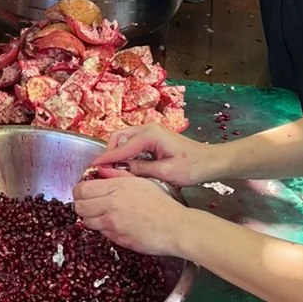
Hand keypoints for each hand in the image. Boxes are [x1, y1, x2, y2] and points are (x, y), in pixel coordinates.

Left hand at [72, 174, 188, 256]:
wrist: (175, 227)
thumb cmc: (162, 204)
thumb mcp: (141, 182)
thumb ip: (118, 175)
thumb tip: (101, 170)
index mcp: (117, 187)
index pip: (82, 189)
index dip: (79, 191)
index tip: (84, 192)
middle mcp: (111, 204)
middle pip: (79, 206)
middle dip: (81, 205)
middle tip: (89, 204)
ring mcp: (113, 224)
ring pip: (87, 222)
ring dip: (91, 218)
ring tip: (102, 214)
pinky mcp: (117, 239)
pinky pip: (101, 233)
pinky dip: (104, 229)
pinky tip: (116, 224)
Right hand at [93, 123, 216, 187]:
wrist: (210, 162)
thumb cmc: (191, 167)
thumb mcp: (164, 172)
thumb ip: (139, 170)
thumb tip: (117, 170)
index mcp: (150, 134)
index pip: (121, 146)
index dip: (106, 158)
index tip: (92, 168)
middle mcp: (148, 129)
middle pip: (118, 137)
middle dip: (109, 152)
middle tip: (102, 170)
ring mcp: (150, 132)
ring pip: (124, 140)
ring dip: (116, 153)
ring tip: (111, 170)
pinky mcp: (153, 139)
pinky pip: (132, 144)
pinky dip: (125, 154)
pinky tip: (125, 168)